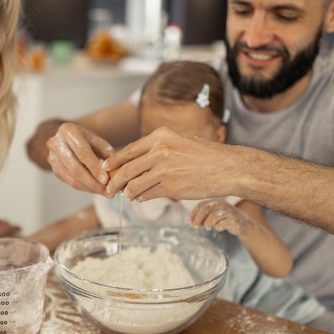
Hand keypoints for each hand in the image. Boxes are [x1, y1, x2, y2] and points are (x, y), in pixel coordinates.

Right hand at [46, 122, 114, 195]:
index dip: (95, 168)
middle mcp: (56, 144)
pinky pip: (70, 182)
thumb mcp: (97, 141)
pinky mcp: (54, 169)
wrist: (67, 138)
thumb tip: (117, 171)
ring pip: (72, 178)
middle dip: (93, 182)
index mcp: (68, 131)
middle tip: (107, 191)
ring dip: (89, 187)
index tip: (106, 180)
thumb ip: (107, 153)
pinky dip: (84, 188)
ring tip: (104, 192)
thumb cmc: (85, 139)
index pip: (83, 153)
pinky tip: (95, 189)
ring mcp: (52, 158)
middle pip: (75, 169)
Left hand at [103, 127, 239, 199]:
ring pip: (134, 185)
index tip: (105, 169)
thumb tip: (133, 160)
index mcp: (161, 136)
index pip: (128, 150)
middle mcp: (160, 151)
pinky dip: (141, 198)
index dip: (113, 162)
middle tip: (109, 188)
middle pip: (126, 170)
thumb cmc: (205, 155)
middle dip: (114, 182)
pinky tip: (141, 197)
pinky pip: (147, 195)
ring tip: (129, 194)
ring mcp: (165, 170)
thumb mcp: (179, 140)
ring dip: (128, 192)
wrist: (227, 167)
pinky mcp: (171, 188)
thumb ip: (157, 148)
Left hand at [188, 199, 249, 235]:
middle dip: (198, 218)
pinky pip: (224, 223)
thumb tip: (189, 222)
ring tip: (207, 228)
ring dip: (208, 223)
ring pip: (215, 215)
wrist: (241, 223)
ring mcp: (229, 211)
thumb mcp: (211, 216)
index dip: (193, 214)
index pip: (201, 205)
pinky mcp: (235, 220)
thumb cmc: (223, 218)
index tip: (189, 222)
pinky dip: (219, 227)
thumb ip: (200, 218)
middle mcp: (222, 204)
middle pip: (206, 209)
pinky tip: (218, 228)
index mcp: (215, 201)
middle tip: (195, 226)